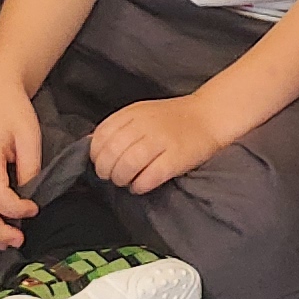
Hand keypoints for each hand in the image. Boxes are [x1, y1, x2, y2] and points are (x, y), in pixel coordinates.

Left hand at [87, 90, 230, 194]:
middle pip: (112, 152)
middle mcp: (145, 125)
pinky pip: (149, 177)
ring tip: (126, 181)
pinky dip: (140, 185)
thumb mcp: (142, 114)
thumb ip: (118, 127)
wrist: (209, 116)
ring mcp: (161, 141)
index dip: (96, 154)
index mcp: (134, 112)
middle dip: (106, 170)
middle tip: (112, 176)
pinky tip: (141, 185)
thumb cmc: (173, 118)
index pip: (102, 135)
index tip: (101, 163)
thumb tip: (90, 144)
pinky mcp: (176, 158)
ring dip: (121, 179)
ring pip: (127, 165)